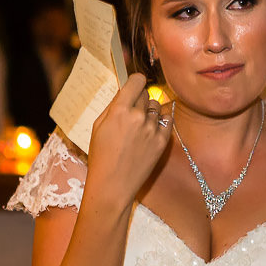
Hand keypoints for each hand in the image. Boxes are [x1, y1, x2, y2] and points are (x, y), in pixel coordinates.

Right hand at [85, 74, 171, 208]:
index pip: (136, 81)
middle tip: (131, 111)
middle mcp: (138, 117)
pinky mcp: (162, 141)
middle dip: (139, 99)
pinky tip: (152, 127)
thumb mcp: (98, 126)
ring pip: (156, 107)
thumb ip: (113, 106)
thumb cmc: (101, 155)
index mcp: (119, 110)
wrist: (113, 184)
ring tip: (139, 126)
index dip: (135, 81)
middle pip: (146, 93)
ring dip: (149, 111)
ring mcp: (152, 129)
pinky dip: (161, 120)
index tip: (134, 85)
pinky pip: (167, 119)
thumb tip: (125, 91)